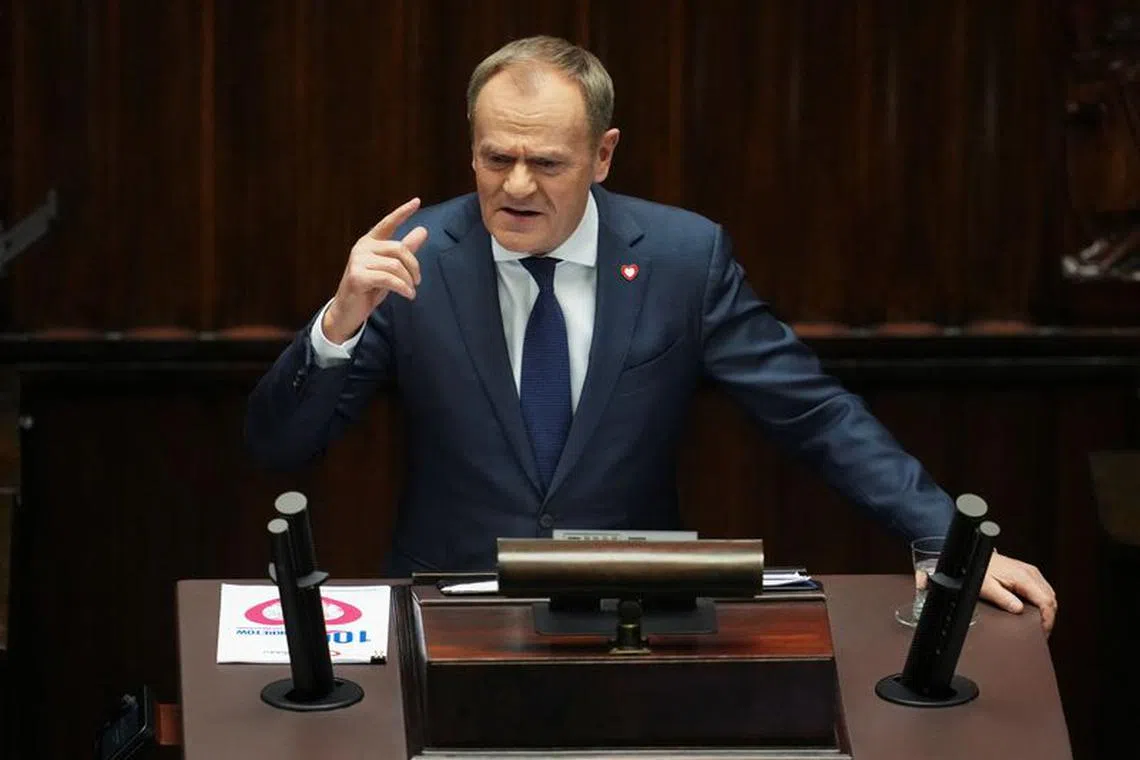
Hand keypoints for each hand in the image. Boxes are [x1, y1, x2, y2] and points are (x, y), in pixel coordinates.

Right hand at [323, 198, 428, 342]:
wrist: (348, 312)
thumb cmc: (370, 288)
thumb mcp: (390, 269)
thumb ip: (405, 250)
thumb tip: (423, 230)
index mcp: (369, 242)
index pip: (388, 223)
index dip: (402, 212)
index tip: (417, 201)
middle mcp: (362, 247)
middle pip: (399, 249)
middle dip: (413, 266)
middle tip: (417, 281)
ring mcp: (358, 261)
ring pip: (395, 266)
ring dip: (408, 281)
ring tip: (411, 291)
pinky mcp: (357, 277)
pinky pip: (389, 279)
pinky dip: (403, 288)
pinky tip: (409, 295)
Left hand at [979, 551, 1056, 633]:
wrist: (977, 557)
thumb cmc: (980, 570)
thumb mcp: (987, 587)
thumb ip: (1003, 599)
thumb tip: (1019, 610)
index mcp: (1023, 577)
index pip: (1046, 601)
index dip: (1048, 619)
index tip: (1043, 631)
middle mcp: (1031, 573)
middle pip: (1050, 599)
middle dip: (1049, 617)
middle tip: (1042, 632)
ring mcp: (1031, 572)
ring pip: (1049, 594)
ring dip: (1047, 609)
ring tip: (1040, 623)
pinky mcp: (1028, 572)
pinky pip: (1042, 589)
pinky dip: (1043, 602)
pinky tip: (1036, 610)